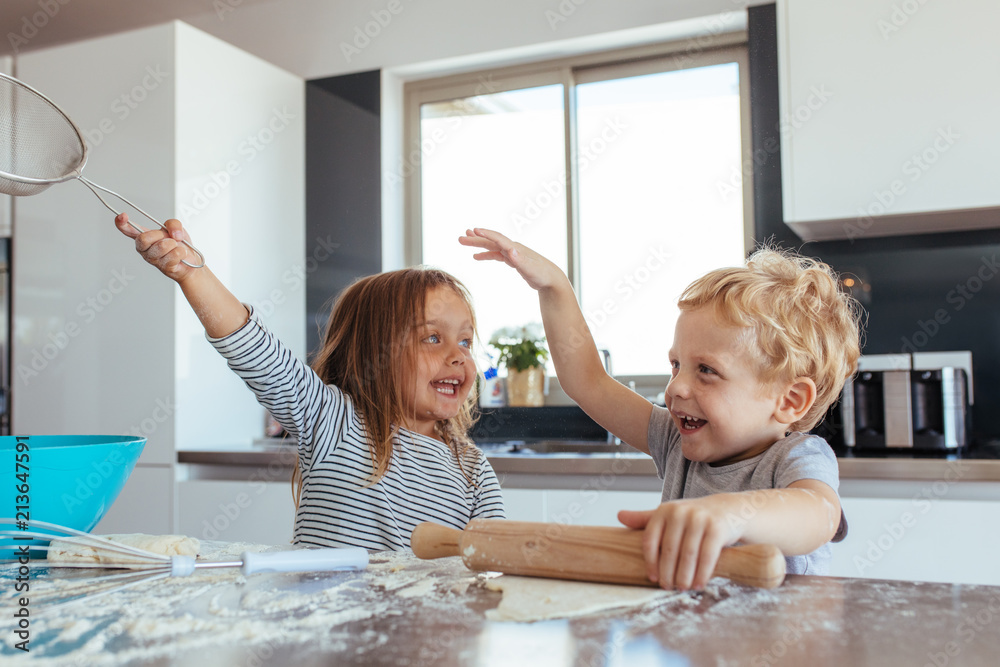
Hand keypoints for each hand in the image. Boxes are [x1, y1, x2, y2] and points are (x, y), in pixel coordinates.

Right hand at [114, 213, 197, 282]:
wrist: (191, 260)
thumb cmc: (180, 244)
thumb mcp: (177, 228)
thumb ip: (173, 224)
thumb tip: (174, 233)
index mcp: (144, 236)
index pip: (128, 230)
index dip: (122, 223)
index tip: (122, 216)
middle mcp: (144, 249)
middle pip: (144, 238)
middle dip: (160, 235)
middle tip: (169, 238)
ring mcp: (153, 259)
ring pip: (161, 246)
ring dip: (174, 244)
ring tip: (175, 247)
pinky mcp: (163, 267)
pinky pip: (173, 255)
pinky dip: (181, 252)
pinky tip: (180, 255)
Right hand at [458, 228, 565, 291]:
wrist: (551, 278)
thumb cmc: (541, 274)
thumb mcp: (530, 269)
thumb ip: (520, 260)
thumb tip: (510, 251)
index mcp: (515, 248)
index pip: (498, 238)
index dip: (486, 234)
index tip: (473, 230)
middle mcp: (512, 248)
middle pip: (491, 240)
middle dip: (476, 239)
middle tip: (460, 238)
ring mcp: (512, 253)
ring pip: (492, 246)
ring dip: (478, 244)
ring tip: (464, 241)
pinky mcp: (512, 259)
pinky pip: (495, 254)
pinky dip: (485, 254)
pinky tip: (476, 257)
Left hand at [618, 496, 741, 590]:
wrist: (729, 510)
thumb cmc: (694, 517)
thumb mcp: (669, 515)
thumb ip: (645, 519)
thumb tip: (619, 516)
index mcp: (664, 511)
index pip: (650, 540)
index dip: (650, 562)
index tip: (653, 578)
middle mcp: (680, 512)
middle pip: (669, 550)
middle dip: (668, 573)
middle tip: (668, 588)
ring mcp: (700, 519)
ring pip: (688, 555)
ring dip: (684, 576)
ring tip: (682, 588)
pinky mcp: (717, 528)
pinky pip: (707, 556)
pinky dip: (702, 573)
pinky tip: (699, 584)